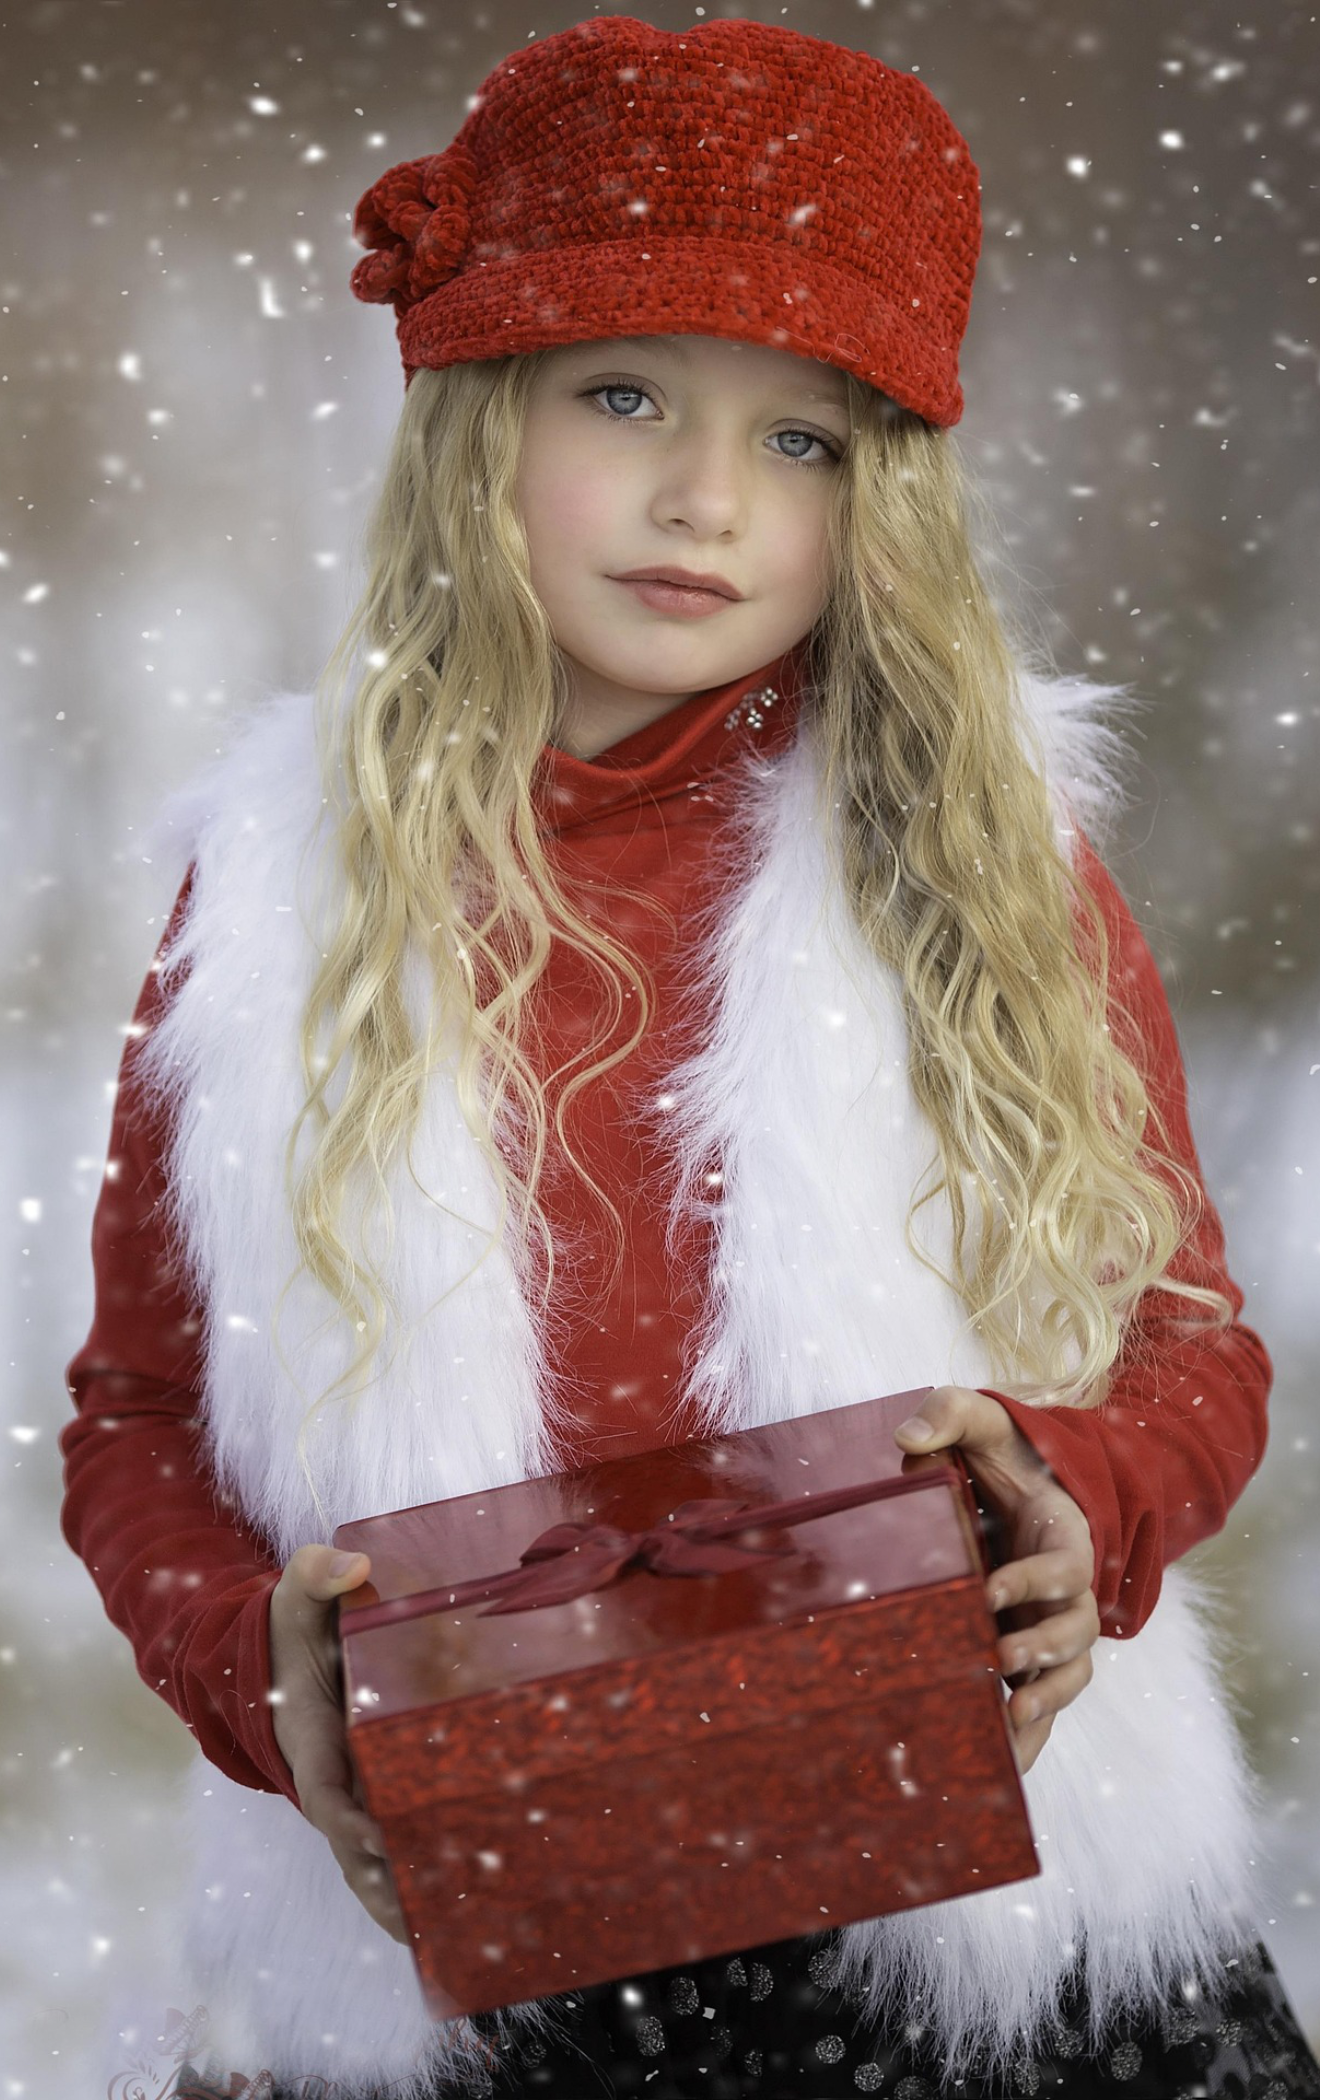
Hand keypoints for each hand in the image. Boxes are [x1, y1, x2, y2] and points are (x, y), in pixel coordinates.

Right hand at [268, 1544, 408, 1943]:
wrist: (283, 1645)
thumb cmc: (294, 1620)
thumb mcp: (297, 1589)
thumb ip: (317, 1572)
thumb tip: (353, 1565)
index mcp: (307, 1736)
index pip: (323, 1786)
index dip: (344, 1816)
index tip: (372, 1836)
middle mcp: (328, 1773)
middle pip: (349, 1846)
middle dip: (379, 1885)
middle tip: (419, 1923)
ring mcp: (350, 1788)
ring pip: (369, 1858)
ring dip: (398, 1897)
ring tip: (442, 1939)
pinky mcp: (373, 1787)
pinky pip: (390, 1837)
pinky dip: (409, 1873)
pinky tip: (451, 1906)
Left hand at [894, 1386, 1099, 1774]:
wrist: (1019, 1483)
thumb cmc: (1000, 1452)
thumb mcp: (980, 1420)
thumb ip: (947, 1414)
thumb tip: (907, 1440)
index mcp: (1065, 1536)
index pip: (1066, 1566)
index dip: (1034, 1580)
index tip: (986, 1590)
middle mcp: (1069, 1590)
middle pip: (1077, 1630)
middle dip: (1042, 1648)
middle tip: (999, 1658)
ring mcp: (1053, 1624)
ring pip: (1070, 1673)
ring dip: (1046, 1700)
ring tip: (1009, 1722)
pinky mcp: (1032, 1650)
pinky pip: (1043, 1697)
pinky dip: (1031, 1733)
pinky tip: (1000, 1764)